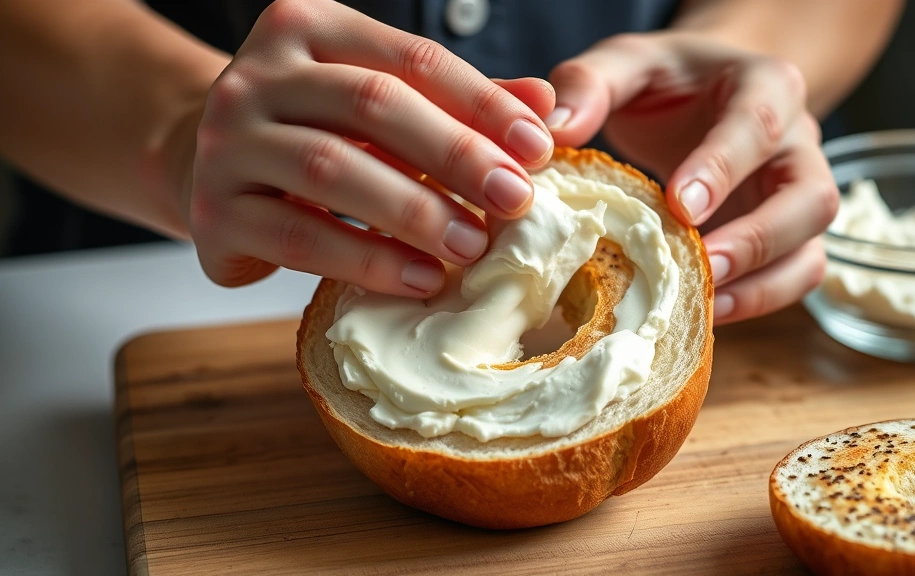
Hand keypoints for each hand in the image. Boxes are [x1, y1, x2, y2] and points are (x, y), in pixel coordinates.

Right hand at [188, 0, 554, 294]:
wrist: (205, 168)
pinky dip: (366, 259)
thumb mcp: (381, 102)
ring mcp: (226, 141)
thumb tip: (545, 104)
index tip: (538, 149)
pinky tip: (419, 277)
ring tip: (472, 246)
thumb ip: (457, 102)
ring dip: (413, 212)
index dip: (481, 104)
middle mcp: (258, 74)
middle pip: (372, 104)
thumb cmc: (313, 131)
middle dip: (455, 155)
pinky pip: (299, 237)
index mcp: (308, 28)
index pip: (411, 58)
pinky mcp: (212, 212)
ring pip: (331, 170)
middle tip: (514, 201)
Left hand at [547, 33, 838, 323]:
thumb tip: (556, 131)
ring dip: (761, 286)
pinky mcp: (788, 238)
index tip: (680, 207)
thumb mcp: (626, 64)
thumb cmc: (666, 82)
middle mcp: (798, 144)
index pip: (758, 125)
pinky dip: (755, 302)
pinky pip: (792, 277)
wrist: (703, 94)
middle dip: (757, 240)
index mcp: (765, 85)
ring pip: (810, 250)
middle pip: (810, 198)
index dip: (723, 169)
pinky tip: (703, 313)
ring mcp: (799, 196)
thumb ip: (590, 82)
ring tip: (703, 306)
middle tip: (701, 268)